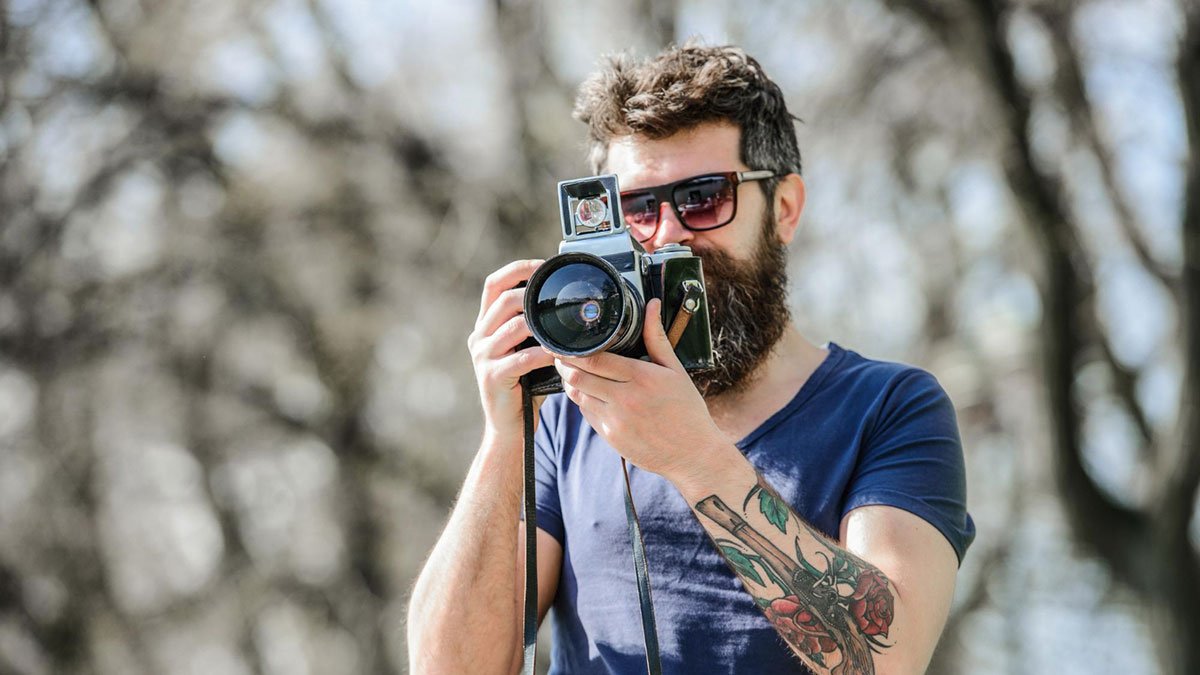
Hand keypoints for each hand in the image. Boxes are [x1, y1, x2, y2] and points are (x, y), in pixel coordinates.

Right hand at [467, 260, 555, 437]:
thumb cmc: (524, 387)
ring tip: (563, 326)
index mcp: (485, 326)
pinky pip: (522, 358)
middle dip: (532, 294)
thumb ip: (534, 327)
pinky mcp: (493, 377)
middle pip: (503, 301)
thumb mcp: (525, 349)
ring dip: (542, 325)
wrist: (509, 427)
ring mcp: (483, 357)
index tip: (542, 265)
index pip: (493, 285)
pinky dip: (544, 353)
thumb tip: (562, 302)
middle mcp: (479, 337)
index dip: (516, 269)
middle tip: (558, 298)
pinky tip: (559, 354)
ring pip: (514, 327)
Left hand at [554, 298, 727, 482]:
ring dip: (569, 381)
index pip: (595, 359)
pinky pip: (586, 413)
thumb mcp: (675, 370)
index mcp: (642, 378)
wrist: (693, 454)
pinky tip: (585, 391)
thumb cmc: (687, 409)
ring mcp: (615, 421)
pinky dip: (581, 400)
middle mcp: (625, 399)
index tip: (565, 342)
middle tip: (558, 353)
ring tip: (568, 369)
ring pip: (577, 395)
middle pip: (578, 376)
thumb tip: (652, 305)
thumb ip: (657, 337)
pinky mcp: (610, 437)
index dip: (574, 350)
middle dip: (564, 363)